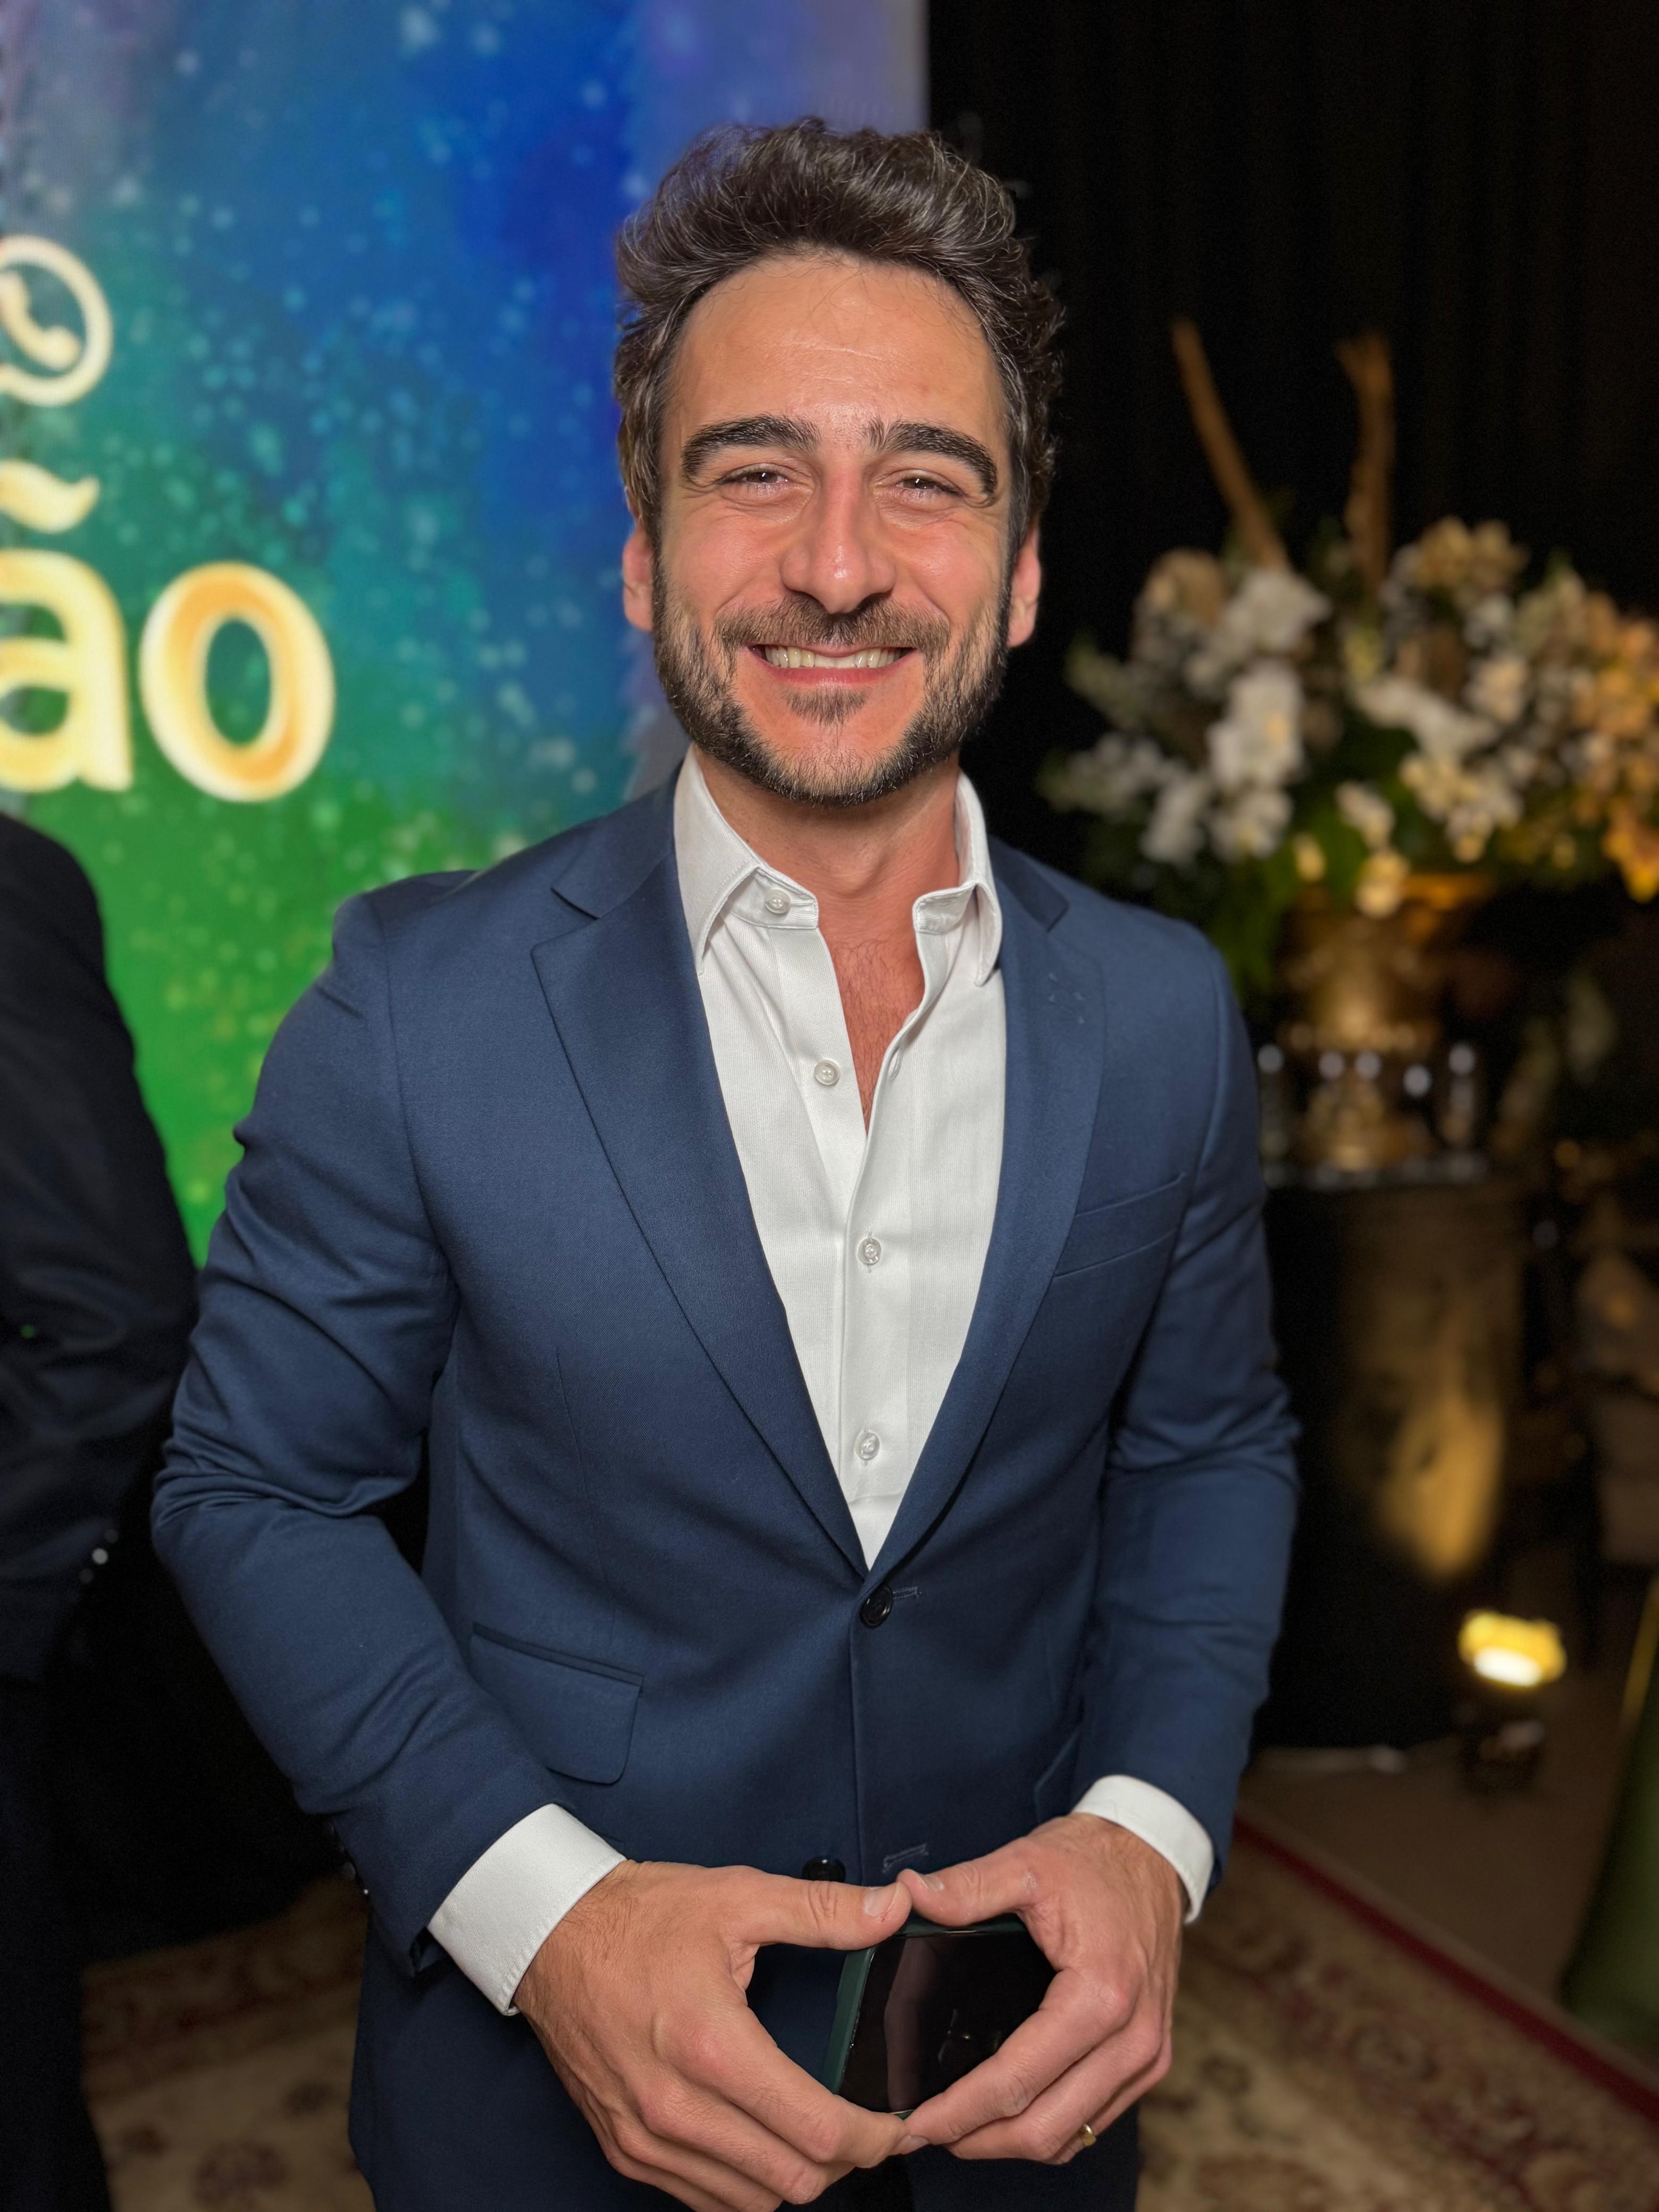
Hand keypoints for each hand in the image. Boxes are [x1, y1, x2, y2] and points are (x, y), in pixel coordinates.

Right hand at [515, 1860, 912, 2210]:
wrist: (551, 1935)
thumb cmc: (642, 1916)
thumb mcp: (738, 1896)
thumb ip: (823, 1911)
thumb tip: (892, 1910)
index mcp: (712, 2046)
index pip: (817, 2130)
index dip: (875, 2137)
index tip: (899, 2123)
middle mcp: (676, 2107)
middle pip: (793, 2181)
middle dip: (846, 2161)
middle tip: (868, 2129)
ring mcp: (646, 2138)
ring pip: (752, 2202)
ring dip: (795, 2178)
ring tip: (818, 2136)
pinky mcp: (625, 2150)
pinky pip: (703, 2201)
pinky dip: (744, 2187)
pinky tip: (761, 2146)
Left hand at [895, 1815, 1182, 2162]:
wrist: (1152, 1856)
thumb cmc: (1093, 1861)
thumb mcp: (1025, 1862)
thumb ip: (966, 1887)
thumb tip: (909, 1895)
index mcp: (1100, 1994)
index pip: (1018, 2079)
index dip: (960, 2110)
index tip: (915, 2123)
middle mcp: (1132, 2039)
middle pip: (1045, 2127)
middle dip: (978, 2139)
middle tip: (926, 2133)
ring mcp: (1147, 2056)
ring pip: (1072, 2136)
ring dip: (1011, 2142)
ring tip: (960, 2129)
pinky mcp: (1151, 2061)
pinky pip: (1095, 2119)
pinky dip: (1050, 2128)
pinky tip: (1010, 2113)